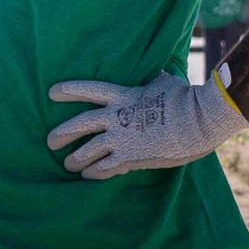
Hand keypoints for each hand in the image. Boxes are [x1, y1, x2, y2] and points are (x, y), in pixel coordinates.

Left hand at [46, 72, 246, 179]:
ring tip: (68, 165)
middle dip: (62, 133)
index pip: (90, 91)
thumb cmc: (186, 98)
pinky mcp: (130, 158)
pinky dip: (94, 173)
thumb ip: (155, 80)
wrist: (199, 121)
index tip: (51, 93)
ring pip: (87, 151)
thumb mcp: (166, 83)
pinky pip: (105, 169)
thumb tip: (159, 73)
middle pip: (80, 124)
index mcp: (124, 96)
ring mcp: (122, 139)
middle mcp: (117, 117)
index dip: (69, 90)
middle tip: (50, 142)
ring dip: (75, 159)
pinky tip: (88, 176)